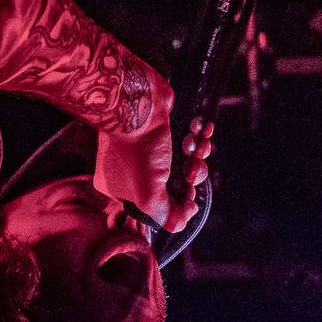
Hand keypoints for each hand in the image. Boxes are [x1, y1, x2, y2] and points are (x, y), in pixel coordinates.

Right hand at [94, 95, 213, 233]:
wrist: (138, 100)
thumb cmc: (138, 148)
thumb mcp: (150, 195)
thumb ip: (166, 216)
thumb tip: (183, 220)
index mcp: (119, 188)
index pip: (153, 207)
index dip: (176, 204)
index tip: (188, 198)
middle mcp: (129, 169)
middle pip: (172, 185)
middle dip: (190, 177)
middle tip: (192, 170)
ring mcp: (145, 148)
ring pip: (183, 162)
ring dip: (197, 155)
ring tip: (196, 145)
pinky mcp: (161, 128)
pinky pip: (187, 139)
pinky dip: (199, 136)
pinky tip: (202, 129)